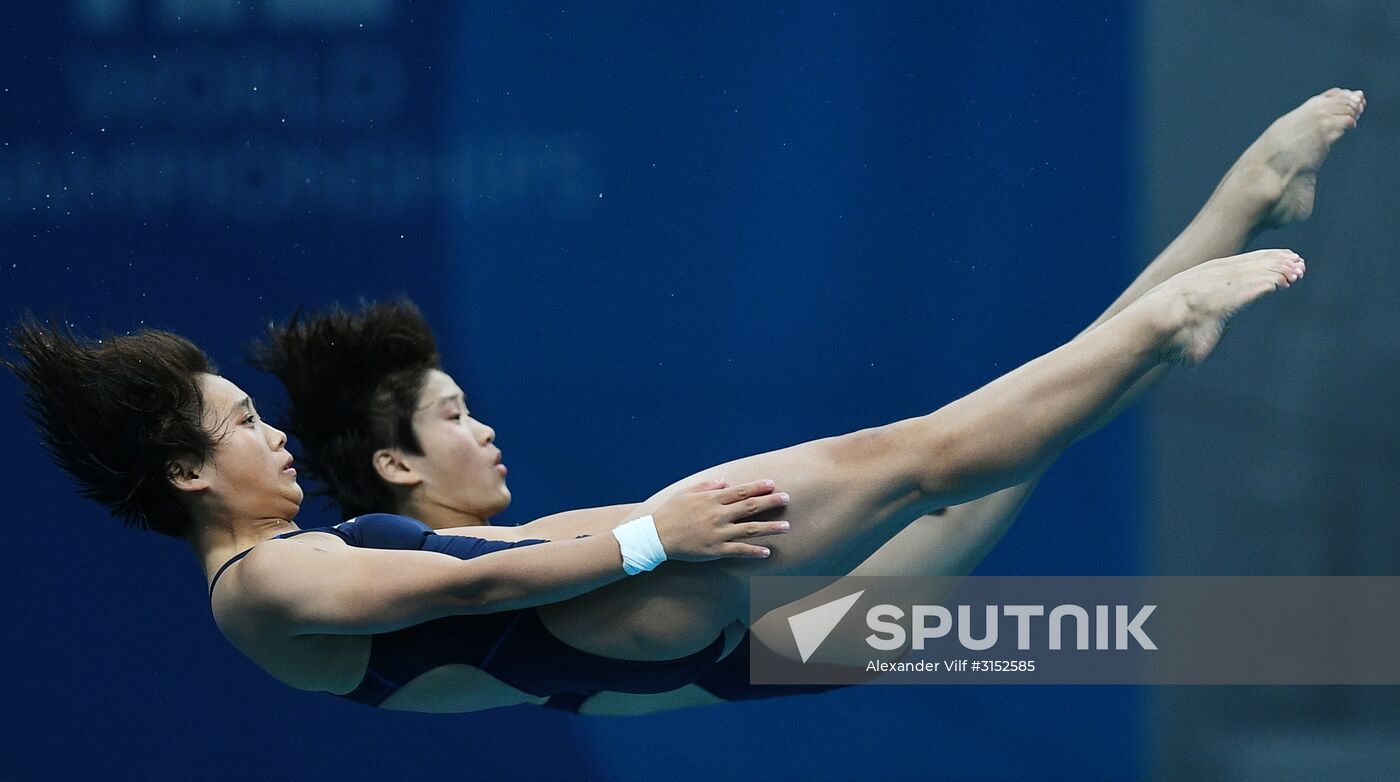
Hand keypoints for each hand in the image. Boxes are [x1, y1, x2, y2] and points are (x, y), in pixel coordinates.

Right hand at [650, 479, 790, 561]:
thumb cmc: (670, 513)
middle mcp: (718, 515)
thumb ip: (706, 486)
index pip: (740, 491)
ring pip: (750, 529)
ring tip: (787, 527)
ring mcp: (718, 533)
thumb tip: (724, 482)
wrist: (656, 536)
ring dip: (770, 527)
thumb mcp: (686, 493)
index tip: (773, 484)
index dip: (758, 487)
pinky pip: (739, 551)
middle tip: (787, 498)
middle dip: (771, 502)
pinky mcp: (715, 550)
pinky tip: (767, 552)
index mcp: (712, 499)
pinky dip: (754, 552)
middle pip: (750, 507)